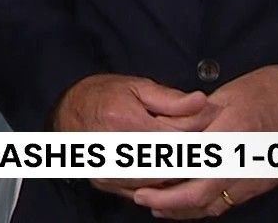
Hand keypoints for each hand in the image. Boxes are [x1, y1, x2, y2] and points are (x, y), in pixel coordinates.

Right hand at [52, 73, 212, 201]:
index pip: (177, 137)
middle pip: (172, 164)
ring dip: (179, 169)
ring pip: (161, 182)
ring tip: (190, 151)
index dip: (199, 130)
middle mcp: (117, 153)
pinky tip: (169, 167)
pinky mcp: (108, 184)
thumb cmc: (101, 94)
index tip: (212, 120)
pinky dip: (161, 182)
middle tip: (206, 139)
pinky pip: (145, 191)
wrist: (65, 110)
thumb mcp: (137, 87)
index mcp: (126, 123)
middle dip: (192, 152)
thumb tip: (202, 102)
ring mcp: (111, 173)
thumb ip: (171, 99)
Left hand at [128, 64, 277, 217]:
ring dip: (184, 209)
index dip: (165, 183)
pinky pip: (228, 203)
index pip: (192, 169)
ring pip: (214, 205)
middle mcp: (245, 162)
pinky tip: (187, 202)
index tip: (141, 184)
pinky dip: (204, 206)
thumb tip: (164, 132)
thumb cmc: (263, 91)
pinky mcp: (262, 184)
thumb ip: (195, 119)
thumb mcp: (225, 96)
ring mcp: (256, 178)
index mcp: (232, 134)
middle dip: (169, 203)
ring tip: (158, 204)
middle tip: (143, 199)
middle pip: (201, 196)